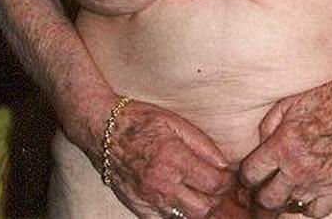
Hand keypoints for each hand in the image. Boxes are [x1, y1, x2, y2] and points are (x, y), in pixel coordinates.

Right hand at [99, 99, 234, 218]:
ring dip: (200, 208)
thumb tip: (223, 164)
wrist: (103, 131)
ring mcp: (149, 200)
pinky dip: (179, 215)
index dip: (227, 181)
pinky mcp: (139, 209)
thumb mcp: (175, 122)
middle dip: (217, 198)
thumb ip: (202, 145)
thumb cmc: (140, 121)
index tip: (228, 175)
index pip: (214, 183)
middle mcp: (162, 184)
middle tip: (216, 185)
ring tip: (201, 193)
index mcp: (174, 159)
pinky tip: (182, 201)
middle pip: (205, 207)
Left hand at [238, 52, 331, 217]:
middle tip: (255, 194)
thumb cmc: (327, 98)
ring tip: (275, 199)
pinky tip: (302, 198)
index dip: (244, 178)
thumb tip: (259, 147)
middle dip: (256, 197)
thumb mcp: (289, 103)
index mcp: (282, 145)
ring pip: (287, 209)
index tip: (247, 177)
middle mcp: (297, 169)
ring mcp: (318, 182)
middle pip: (265, 199)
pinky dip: (306, 208)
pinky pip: (315, 213)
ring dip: (278, 205)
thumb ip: (267, 126)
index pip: (250, 175)